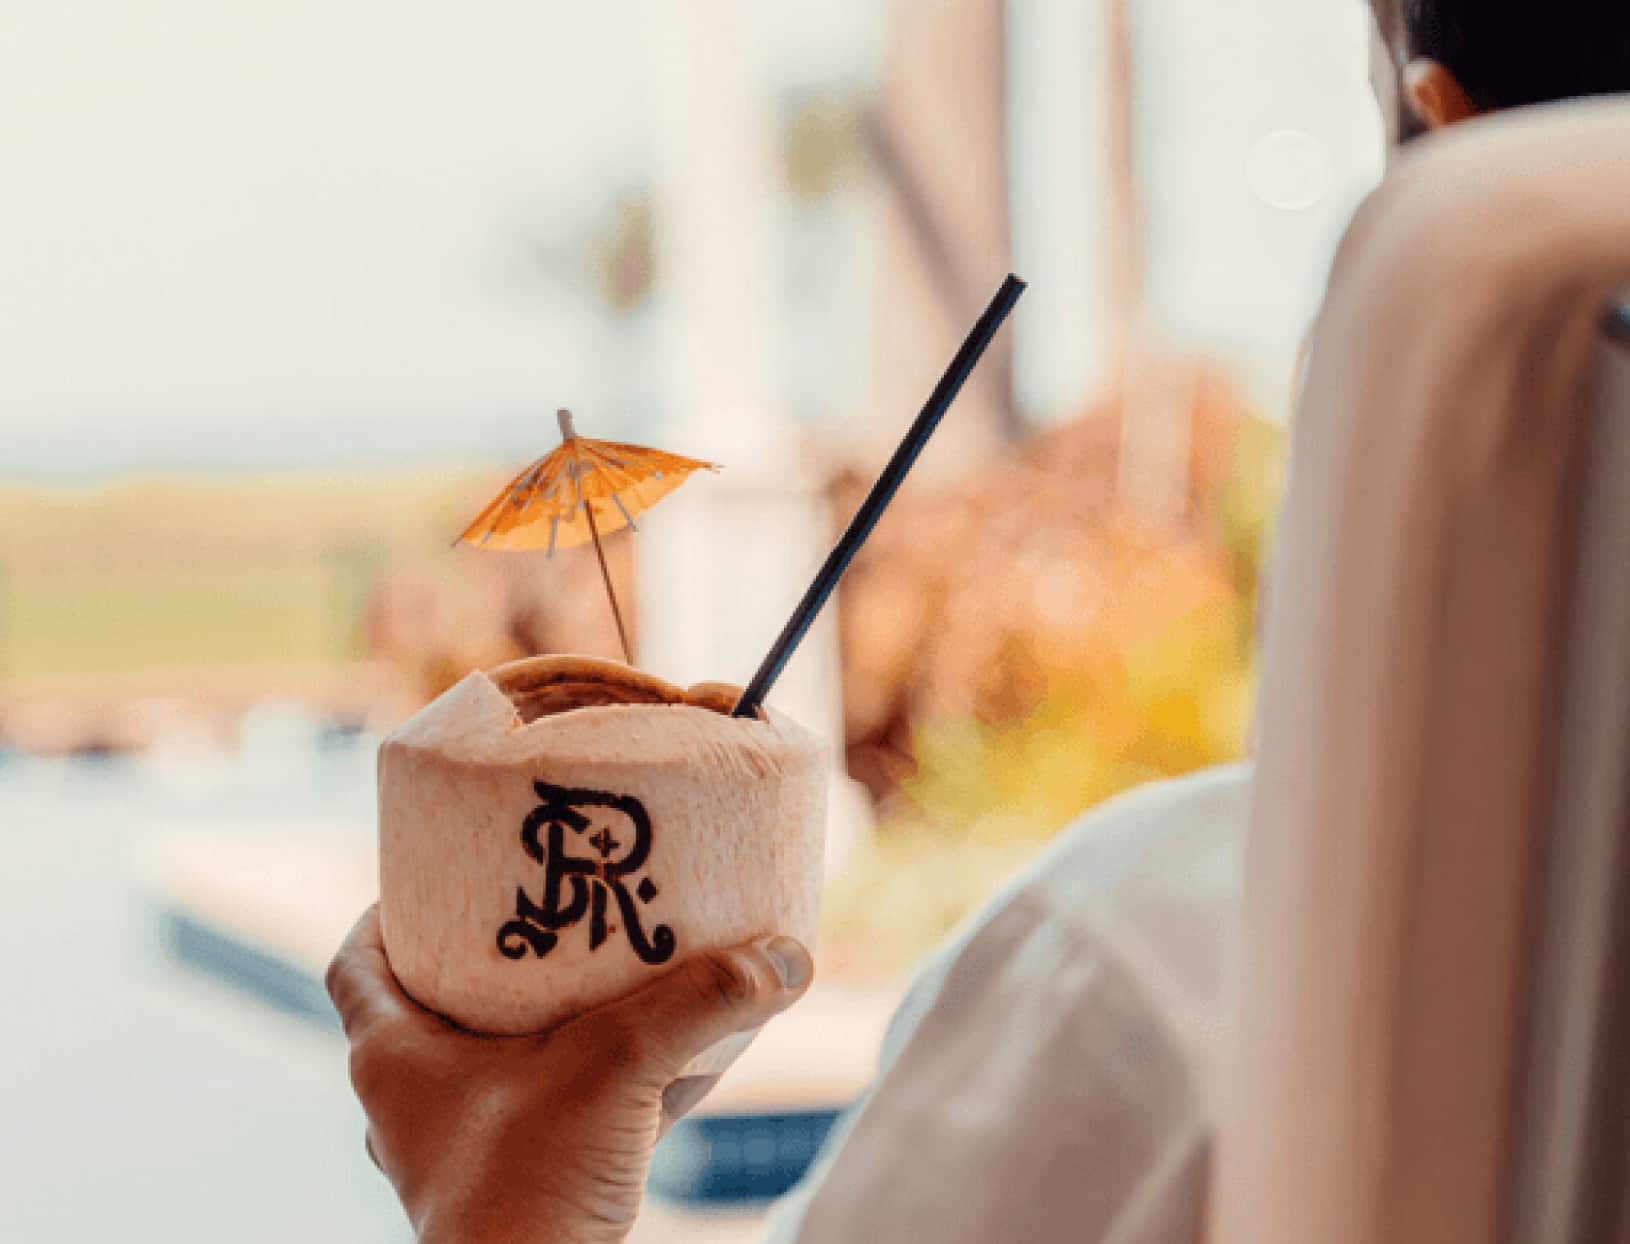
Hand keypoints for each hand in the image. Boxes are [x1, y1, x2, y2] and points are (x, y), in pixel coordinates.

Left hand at [325, 906, 813, 1243]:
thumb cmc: (532, 1189)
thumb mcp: (618, 1066)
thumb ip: (700, 1003)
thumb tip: (786, 956)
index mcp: (393, 1060)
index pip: (355, 966)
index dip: (385, 914)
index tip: (429, 879)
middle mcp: (413, 1107)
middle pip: (428, 1011)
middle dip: (481, 965)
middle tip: (539, 919)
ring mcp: (460, 1153)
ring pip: (493, 1067)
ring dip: (541, 1028)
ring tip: (606, 983)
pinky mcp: (512, 1189)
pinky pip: (547, 1115)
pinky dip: (593, 1087)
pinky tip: (666, 1070)